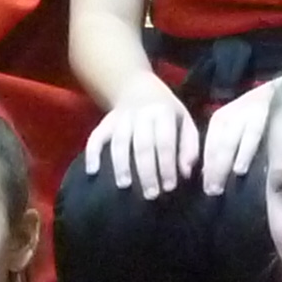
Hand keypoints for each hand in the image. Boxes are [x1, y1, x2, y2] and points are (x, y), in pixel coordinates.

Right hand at [84, 80, 199, 196]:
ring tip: (124, 186)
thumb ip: (189, 146)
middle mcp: (141, 114)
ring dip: (121, 165)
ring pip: (119, 142)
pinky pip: (96, 137)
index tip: (169, 187)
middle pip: (142, 145)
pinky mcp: (105, 122)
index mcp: (163, 112)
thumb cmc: (166, 111)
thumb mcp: (184, 120)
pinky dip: (92, 153)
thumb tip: (186, 172)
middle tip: (151, 195)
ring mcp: (120, 118)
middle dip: (146, 172)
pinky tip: (92, 171)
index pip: (165, 142)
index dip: (167, 166)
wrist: (137, 86)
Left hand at [197, 80, 279, 195]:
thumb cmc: (255, 117)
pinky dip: (245, 153)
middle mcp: (230, 115)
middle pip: (218, 146)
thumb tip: (210, 175)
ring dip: (224, 164)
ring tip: (221, 186)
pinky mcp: (263, 112)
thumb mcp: (235, 128)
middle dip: (214, 169)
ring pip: (230, 142)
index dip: (207, 167)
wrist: (278, 91)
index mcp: (220, 120)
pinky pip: (252, 135)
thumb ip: (223, 148)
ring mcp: (246, 113)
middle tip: (213, 191)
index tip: (206, 188)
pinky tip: (240, 169)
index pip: (210, 146)